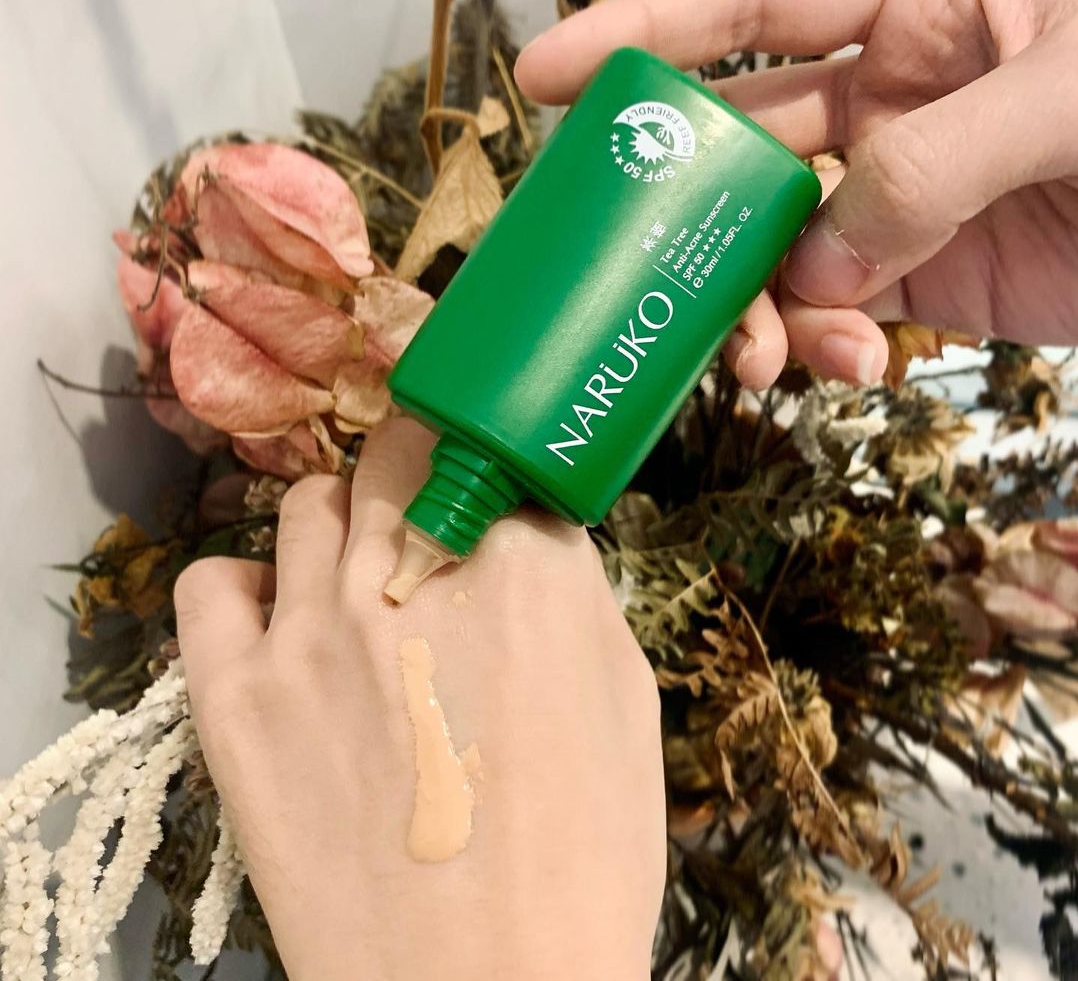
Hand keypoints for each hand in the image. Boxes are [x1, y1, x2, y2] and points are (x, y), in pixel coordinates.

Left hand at [175, 419, 664, 980]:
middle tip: (435, 531)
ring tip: (363, 581)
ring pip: (310, 502)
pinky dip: (245, 587)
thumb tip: (526, 542)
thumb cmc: (584, 860)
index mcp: (525, 570)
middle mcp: (409, 575)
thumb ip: (575, 596)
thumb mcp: (628, 703)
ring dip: (347, 523)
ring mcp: (312, 631)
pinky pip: (212, 585)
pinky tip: (281, 622)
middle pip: (401, 455)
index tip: (500, 519)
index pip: (502, 470)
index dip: (506, 493)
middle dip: (427, 476)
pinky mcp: (236, 696)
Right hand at [515, 0, 1077, 388]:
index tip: (548, 75)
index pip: (749, 10)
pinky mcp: (913, 278)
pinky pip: (829, 310)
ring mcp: (891, 195)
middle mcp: (884, 97)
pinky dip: (820, 343)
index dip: (642, 37)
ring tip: (765, 362)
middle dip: (682, 214)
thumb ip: (938, 160)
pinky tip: (852, 363)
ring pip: (770, 248)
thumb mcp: (1075, 98)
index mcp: (914, 5)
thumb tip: (822, 260)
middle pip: (737, 151)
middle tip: (633, 272)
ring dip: (751, 308)